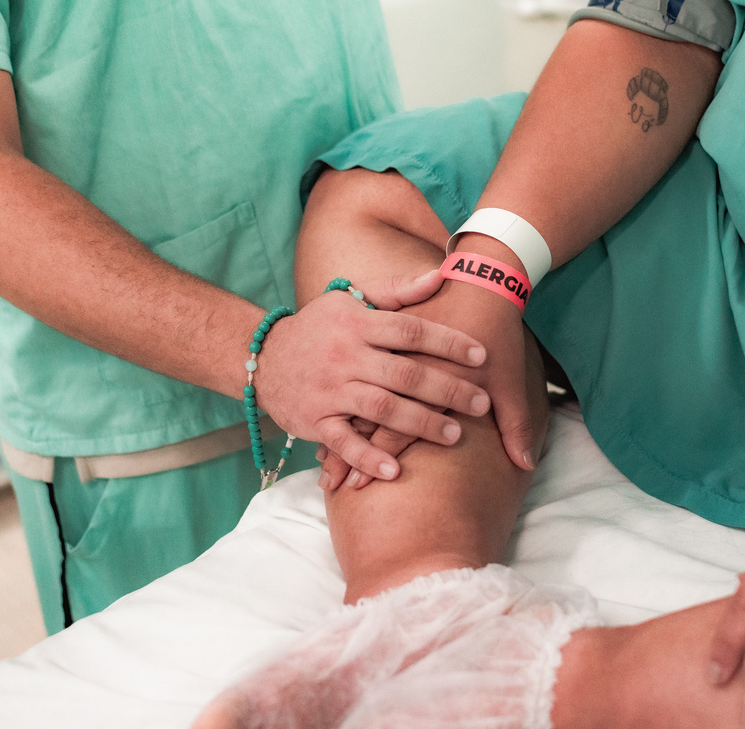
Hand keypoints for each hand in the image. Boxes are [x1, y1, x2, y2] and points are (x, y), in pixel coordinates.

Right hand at [316, 276, 540, 489]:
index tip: (482, 355)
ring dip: (420, 424)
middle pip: (404, 374)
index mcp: (357, 323)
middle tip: (482, 402)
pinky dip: (367, 457)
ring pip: (381, 408)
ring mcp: (329, 390)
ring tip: (455, 435)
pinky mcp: (314, 421)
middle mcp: (344, 355)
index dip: (447, 342)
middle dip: (447, 389)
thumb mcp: (350, 298)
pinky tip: (394, 469)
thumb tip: (442, 275)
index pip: (409, 331)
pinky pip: (343, 442)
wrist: (262, 358)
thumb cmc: (320, 327)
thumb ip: (397, 291)